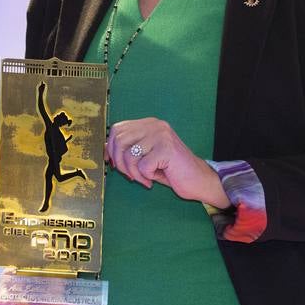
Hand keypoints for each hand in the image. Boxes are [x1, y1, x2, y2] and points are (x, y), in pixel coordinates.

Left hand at [106, 117, 229, 206]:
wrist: (199, 180)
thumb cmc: (172, 170)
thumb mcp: (147, 156)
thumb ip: (129, 149)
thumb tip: (104, 149)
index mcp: (149, 124)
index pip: (117, 129)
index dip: (110, 148)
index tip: (113, 163)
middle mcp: (155, 125)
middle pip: (119, 140)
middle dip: (120, 163)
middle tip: (130, 175)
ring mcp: (162, 135)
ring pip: (129, 155)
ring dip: (133, 173)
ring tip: (145, 179)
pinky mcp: (166, 149)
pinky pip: (142, 166)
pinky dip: (146, 177)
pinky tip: (155, 179)